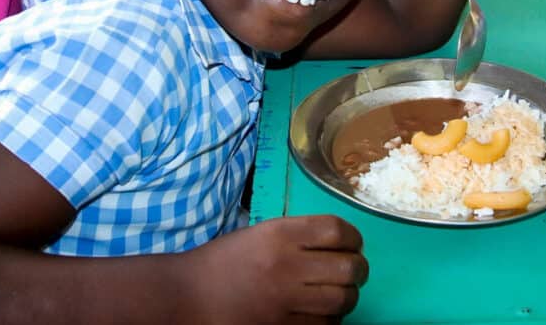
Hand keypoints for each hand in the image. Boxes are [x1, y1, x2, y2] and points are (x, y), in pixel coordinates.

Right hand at [187, 215, 367, 324]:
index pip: (338, 231)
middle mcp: (287, 264)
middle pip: (349, 267)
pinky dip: (330, 318)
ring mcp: (285, 300)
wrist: (187, 296)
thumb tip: (338, 242)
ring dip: (347, 296)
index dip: (354, 238)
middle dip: (358, 270)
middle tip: (354, 271)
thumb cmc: (223, 261)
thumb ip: (297, 236)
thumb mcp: (260, 234)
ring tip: (339, 293)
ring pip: (343, 300)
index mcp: (280, 234)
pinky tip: (321, 312)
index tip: (353, 244)